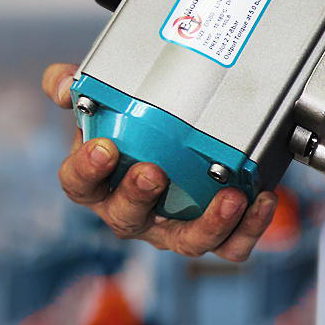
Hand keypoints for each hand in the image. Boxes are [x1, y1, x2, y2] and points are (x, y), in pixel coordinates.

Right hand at [41, 63, 279, 260]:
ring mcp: (171, 228)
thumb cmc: (128, 130)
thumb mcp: (99, 102)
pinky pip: (230, 244)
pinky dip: (248, 227)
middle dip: (139, 197)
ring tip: (228, 198)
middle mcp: (132, 212)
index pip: (79, 184)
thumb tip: (63, 80)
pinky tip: (260, 198)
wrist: (169, 144)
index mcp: (98, 184)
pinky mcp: (210, 234)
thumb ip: (75, 86)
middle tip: (153, 172)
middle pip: (127, 218)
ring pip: (186, 242)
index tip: (101, 148)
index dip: (87, 170)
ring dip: (208, 224)